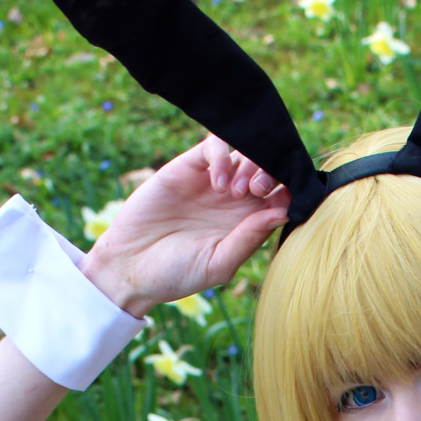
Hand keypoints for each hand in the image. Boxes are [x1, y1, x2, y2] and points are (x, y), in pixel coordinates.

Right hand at [80, 136, 288, 318]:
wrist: (130, 266)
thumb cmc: (176, 274)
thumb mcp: (219, 264)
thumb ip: (249, 238)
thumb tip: (283, 213)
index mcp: (247, 225)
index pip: (280, 199)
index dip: (289, 193)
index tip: (286, 201)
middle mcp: (234, 201)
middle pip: (268, 171)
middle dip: (272, 175)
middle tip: (258, 193)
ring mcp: (212, 182)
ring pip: (246, 154)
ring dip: (251, 166)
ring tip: (236, 192)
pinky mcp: (188, 167)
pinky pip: (215, 146)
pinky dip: (223, 157)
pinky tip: (216, 183)